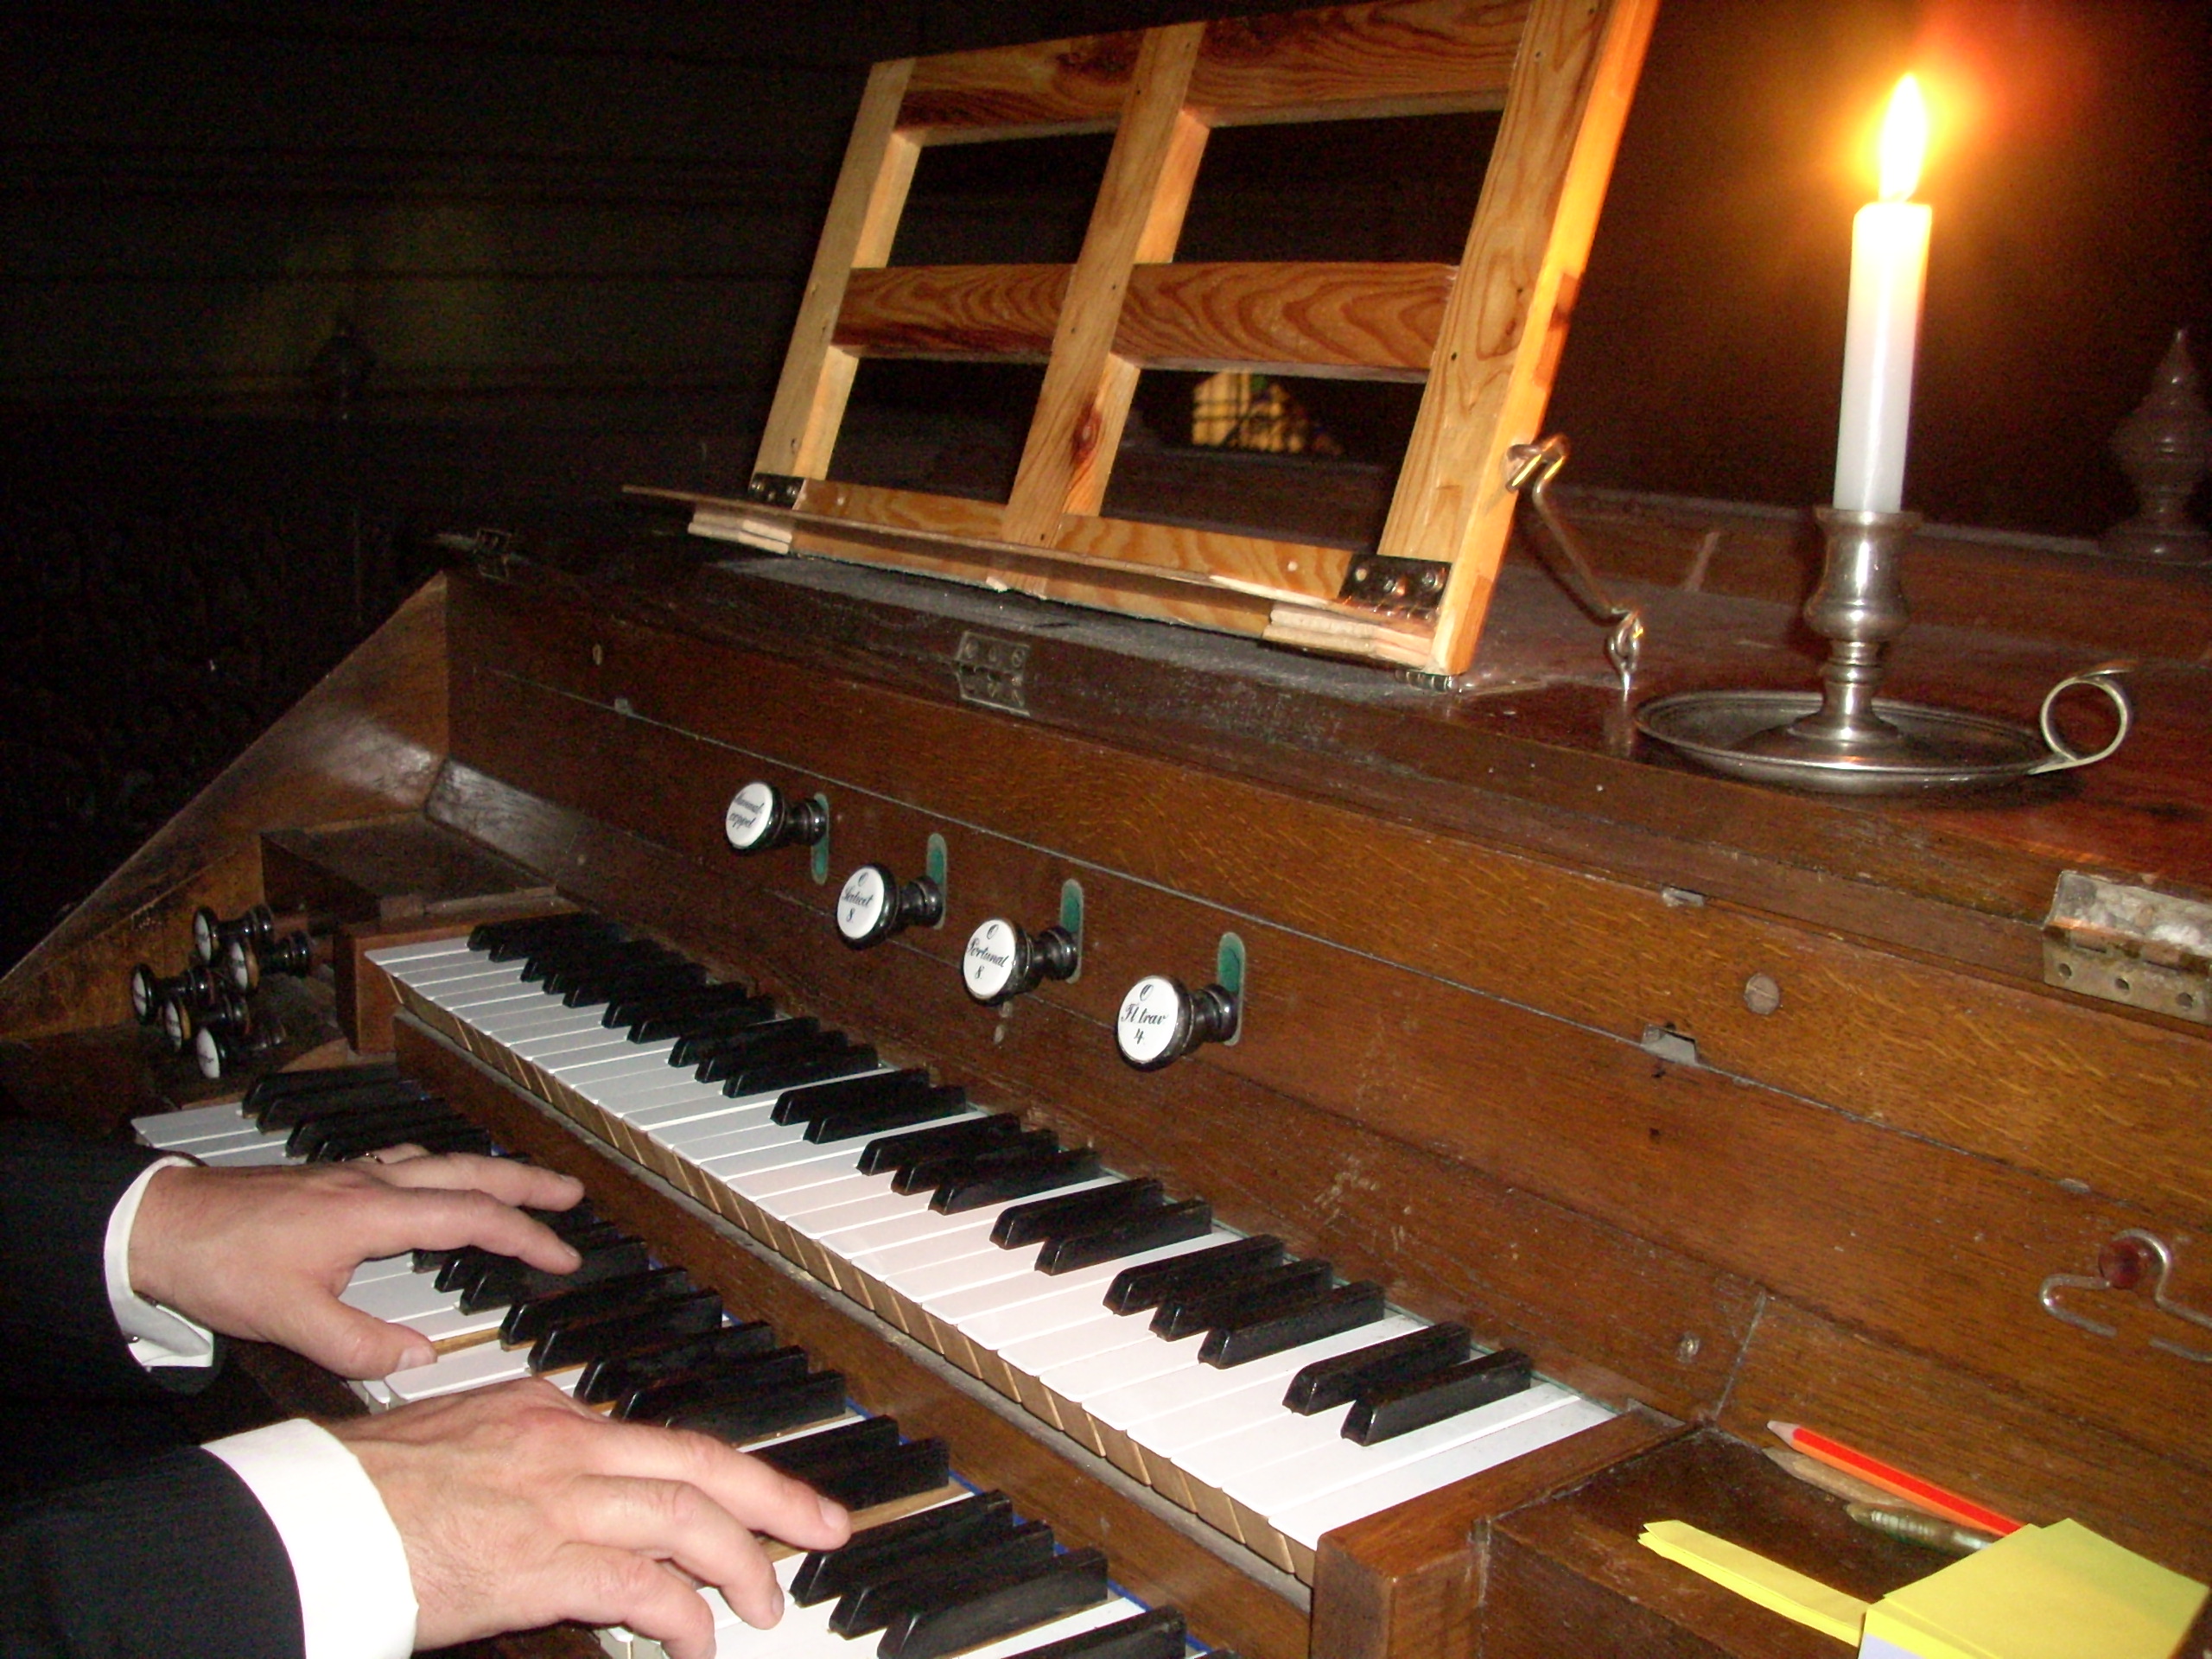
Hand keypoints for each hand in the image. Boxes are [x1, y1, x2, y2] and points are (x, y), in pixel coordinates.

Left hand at [130, 1153, 584, 1376]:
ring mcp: (351, 1175)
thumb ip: (362, 1345)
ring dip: (489, 1172)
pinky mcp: (330, 1178)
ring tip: (520, 1184)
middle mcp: (371, 1184)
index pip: (471, 1220)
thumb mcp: (292, 1322)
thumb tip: (419, 1359)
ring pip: (440, 1161)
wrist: (161, 1224)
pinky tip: (433, 1180)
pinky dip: (439, 1169)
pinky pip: (405, 1163)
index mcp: (373, 1214)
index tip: (563, 1256)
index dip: (525, 1238)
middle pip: (469, 1172)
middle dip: (528, 1183)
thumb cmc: (220, 1264)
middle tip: (572, 1193)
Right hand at [332, 1379, 850, 1656]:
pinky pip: (644, 1586)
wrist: (309, 1516)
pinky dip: (684, 1615)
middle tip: (825, 1527)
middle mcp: (565, 1445)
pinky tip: (697, 1641)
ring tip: (768, 1603)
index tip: (754, 1499)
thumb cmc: (363, 1491)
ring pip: (689, 1517)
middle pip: (701, 1461)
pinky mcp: (540, 1563)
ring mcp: (557, 1501)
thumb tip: (576, 1490)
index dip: (717, 1474)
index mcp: (546, 1413)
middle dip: (775, 1495)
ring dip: (743, 1561)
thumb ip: (527, 1459)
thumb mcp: (461, 1442)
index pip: (656, 1439)